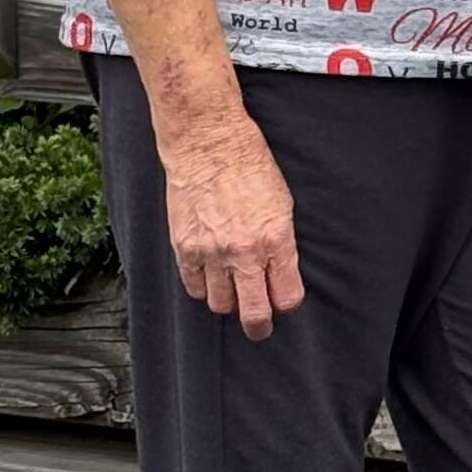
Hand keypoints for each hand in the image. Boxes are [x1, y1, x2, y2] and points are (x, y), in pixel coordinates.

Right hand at [160, 104, 305, 336]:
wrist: (208, 144)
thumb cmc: (250, 166)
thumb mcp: (282, 203)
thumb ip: (281, 243)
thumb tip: (278, 273)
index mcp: (276, 240)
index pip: (287, 297)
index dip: (286, 304)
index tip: (282, 300)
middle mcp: (245, 252)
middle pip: (254, 313)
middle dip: (259, 326)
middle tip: (259, 328)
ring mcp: (212, 253)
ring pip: (220, 304)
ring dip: (227, 301)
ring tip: (231, 289)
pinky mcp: (185, 248)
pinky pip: (193, 287)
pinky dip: (202, 286)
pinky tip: (208, 276)